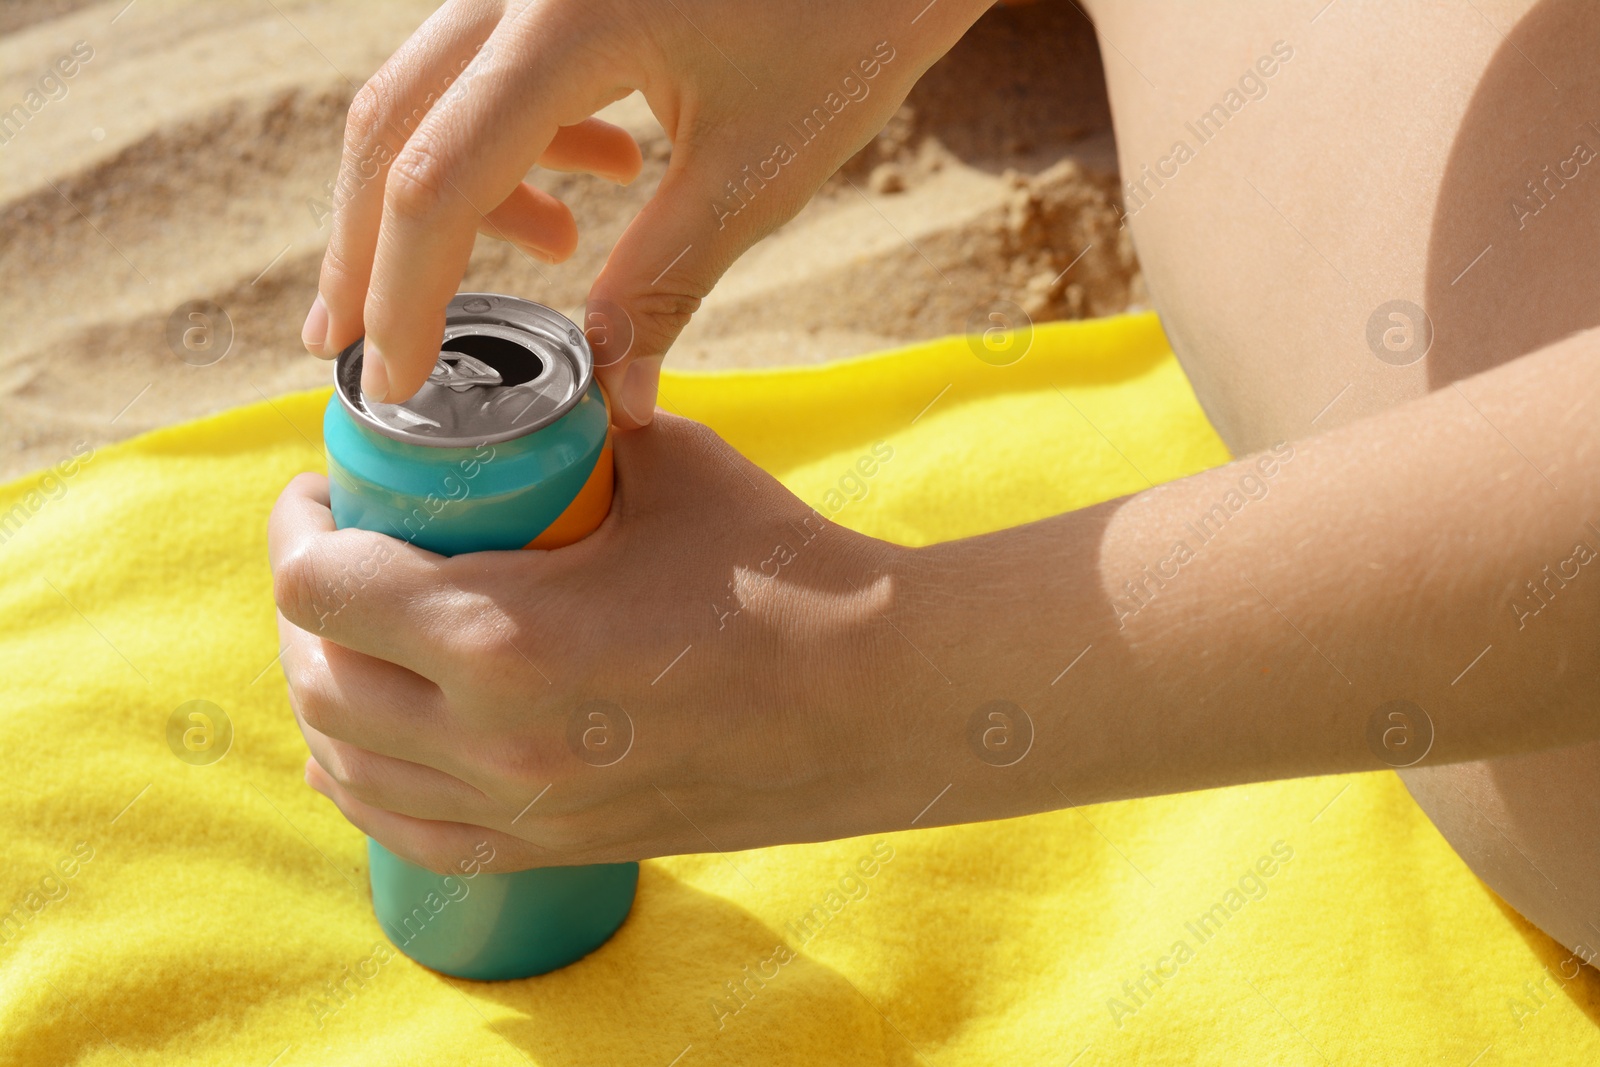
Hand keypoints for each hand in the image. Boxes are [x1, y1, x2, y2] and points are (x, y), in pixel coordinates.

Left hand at [269, 417, 924, 872]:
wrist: (876, 701)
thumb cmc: (784, 575)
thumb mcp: (672, 463)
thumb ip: (581, 422)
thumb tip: (534, 382)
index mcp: (502, 633)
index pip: (320, 585)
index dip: (299, 525)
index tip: (325, 491)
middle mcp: (490, 738)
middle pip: (316, 673)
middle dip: (303, 602)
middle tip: (339, 549)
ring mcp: (519, 808)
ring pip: (346, 759)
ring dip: (323, 686)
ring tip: (350, 635)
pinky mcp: (552, 846)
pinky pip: (405, 831)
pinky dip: (360, 780)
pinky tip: (360, 744)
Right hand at [298, 0, 992, 425]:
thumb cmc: (850, 26)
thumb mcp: (754, 172)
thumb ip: (660, 283)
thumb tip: (609, 399)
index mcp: (564, 23)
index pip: (435, 181)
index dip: (403, 296)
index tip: (389, 385)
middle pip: (392, 129)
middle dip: (375, 254)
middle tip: (357, 349)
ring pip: (431, 97)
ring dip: (453, 196)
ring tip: (545, 253)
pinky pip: (489, 69)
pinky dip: (516, 143)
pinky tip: (600, 178)